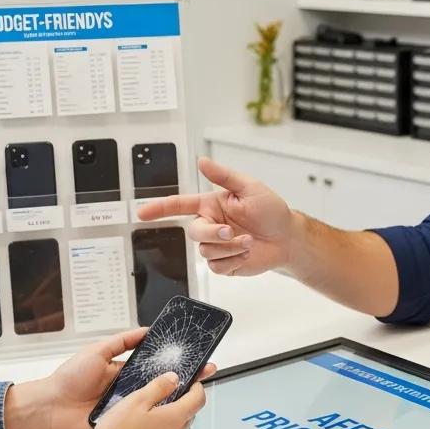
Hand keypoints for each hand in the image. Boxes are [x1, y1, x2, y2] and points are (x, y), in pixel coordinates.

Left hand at [5, 328, 214, 428]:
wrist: (51, 407)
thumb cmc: (70, 378)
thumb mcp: (97, 351)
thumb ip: (121, 341)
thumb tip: (146, 330)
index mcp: (126, 371)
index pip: (156, 365)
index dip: (175, 361)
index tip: (195, 355)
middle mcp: (130, 390)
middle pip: (162, 385)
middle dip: (184, 379)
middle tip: (206, 372)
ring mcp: (128, 409)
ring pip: (157, 405)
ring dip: (174, 400)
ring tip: (196, 391)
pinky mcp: (123, 426)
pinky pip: (143, 424)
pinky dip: (157, 421)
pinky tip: (173, 415)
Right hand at [68, 372, 208, 428]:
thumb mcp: (135, 402)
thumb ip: (158, 388)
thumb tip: (173, 379)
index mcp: (174, 419)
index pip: (198, 399)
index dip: (197, 387)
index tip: (191, 381)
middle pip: (188, 414)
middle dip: (182, 401)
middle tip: (167, 392)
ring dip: (169, 418)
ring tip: (148, 411)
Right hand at [135, 156, 297, 276]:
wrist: (287, 238)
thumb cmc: (271, 210)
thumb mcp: (249, 187)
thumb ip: (224, 175)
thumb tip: (202, 161)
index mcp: (211, 205)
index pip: (179, 206)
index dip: (159, 208)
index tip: (142, 212)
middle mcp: (210, 225)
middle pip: (194, 233)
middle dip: (213, 234)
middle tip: (232, 233)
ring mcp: (216, 246)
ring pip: (207, 251)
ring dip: (230, 248)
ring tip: (249, 242)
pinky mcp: (224, 264)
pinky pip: (217, 267)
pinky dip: (234, 260)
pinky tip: (247, 253)